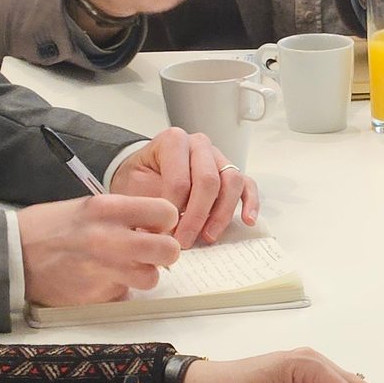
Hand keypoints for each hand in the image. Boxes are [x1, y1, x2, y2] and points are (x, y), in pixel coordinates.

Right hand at [19, 195, 181, 307]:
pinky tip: (101, 280)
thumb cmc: (49, 227)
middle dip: (165, 252)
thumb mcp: (88, 206)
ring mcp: (103, 270)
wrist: (12, 254)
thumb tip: (155, 227)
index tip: (158, 227)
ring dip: (143, 275)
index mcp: (108, 209)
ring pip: (151, 278)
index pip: (166, 212)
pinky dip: (117, 290)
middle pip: (168, 250)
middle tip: (153, 252)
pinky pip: (123, 295)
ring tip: (125, 268)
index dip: (166, 222)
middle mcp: (109, 238)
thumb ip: (123, 215)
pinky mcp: (95, 296)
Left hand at [111, 127, 258, 245]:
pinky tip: (247, 220)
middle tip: (184, 241)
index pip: (180, 179)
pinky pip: (248, 184)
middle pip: (208, 180)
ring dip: (221, 214)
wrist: (143, 172)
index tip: (165, 232)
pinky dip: (250, 203)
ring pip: (232, 182)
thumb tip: (154, 236)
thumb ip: (145, 205)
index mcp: (173, 141)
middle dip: (197, 216)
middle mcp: (199, 145)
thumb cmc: (139, 179)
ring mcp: (218, 157)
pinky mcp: (231, 172)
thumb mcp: (132, 187)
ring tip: (208, 237)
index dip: (173, 210)